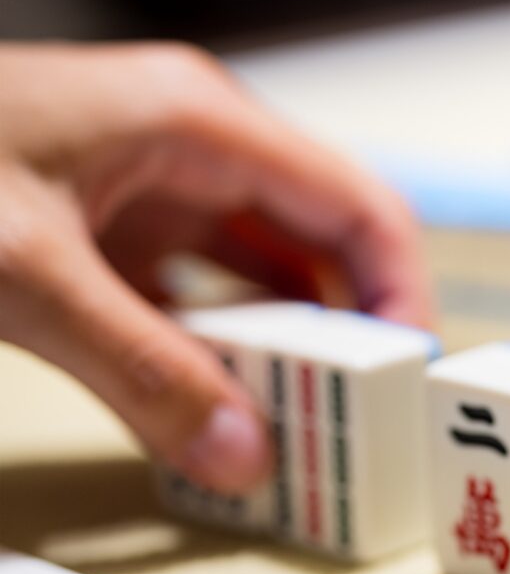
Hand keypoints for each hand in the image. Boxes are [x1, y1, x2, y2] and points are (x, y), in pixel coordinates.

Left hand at [0, 42, 431, 493]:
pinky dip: (215, 361)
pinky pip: (196, 305)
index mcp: (198, 122)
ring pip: (259, 283)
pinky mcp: (108, 240)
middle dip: (341, 340)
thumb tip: (236, 452)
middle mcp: (190, 152)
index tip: (407, 379)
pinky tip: (217, 414)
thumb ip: (141, 370)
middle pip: (317, 250)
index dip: (400, 293)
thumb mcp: (27, 272)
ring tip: (297, 433)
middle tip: (353, 428)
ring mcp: (148, 195)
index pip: (356, 207)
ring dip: (280, 358)